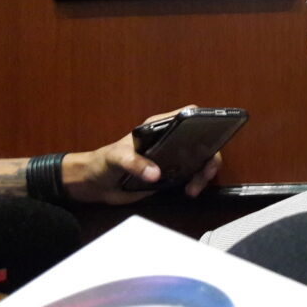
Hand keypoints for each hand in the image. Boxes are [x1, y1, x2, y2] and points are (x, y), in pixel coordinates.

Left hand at [60, 106, 221, 204]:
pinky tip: (189, 191)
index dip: (205, 119)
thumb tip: (155, 174)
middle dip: (209, 157)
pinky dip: (196, 183)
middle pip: (203, 141)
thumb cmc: (103, 162)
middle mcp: (171, 140)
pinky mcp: (171, 175)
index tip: (211, 135)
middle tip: (205, 172)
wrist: (95, 184)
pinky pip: (192, 176)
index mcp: (159, 127)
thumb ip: (134, 163)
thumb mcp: (116, 158)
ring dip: (204, 174)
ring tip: (193, 188)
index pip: (189, 115)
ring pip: (201, 160)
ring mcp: (173, 158)